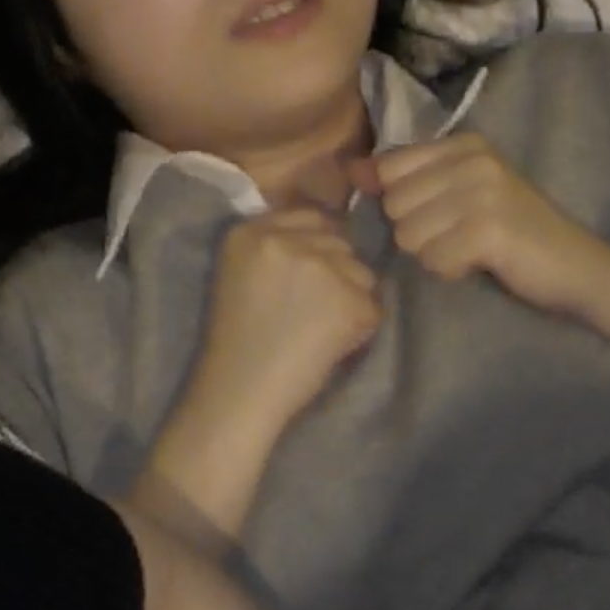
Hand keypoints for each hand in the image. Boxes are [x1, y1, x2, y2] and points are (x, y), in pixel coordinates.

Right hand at [181, 206, 383, 427]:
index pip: (309, 216)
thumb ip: (275, 248)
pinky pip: (373, 307)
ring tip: (320, 331)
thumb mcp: (239, 275)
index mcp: (248, 232)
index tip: (310, 279)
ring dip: (352, 300)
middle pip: (339, 243)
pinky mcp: (347, 298)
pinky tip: (330, 347)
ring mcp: (319, 267)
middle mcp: (283, 240)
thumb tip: (330, 240)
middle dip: (336, 273)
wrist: (239, 393)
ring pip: (361, 273)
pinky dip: (360, 330)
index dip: (317, 247)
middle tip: (313, 312)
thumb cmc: (236, 345)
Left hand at [357, 134, 609, 341]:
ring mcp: (482, 191)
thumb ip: (409, 179)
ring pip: (409, 235)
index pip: (390, 169)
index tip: (441, 217)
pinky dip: (453, 270)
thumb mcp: (461, 195)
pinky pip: (434, 259)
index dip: (403, 204)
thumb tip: (351, 169)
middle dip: (419, 232)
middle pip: (395, 204)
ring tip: (472, 251)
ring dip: (435, 254)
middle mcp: (473, 158)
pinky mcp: (488, 228)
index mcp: (465, 144)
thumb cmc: (516, 235)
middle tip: (462, 238)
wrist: (578, 267)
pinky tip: (482, 263)